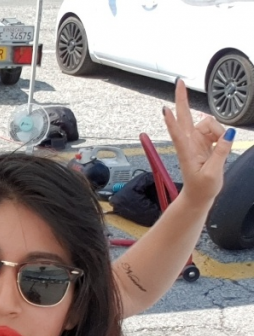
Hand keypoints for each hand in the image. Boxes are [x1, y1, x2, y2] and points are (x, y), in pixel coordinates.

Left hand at [163, 78, 233, 206]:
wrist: (199, 195)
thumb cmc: (202, 188)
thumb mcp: (213, 173)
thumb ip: (221, 153)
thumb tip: (228, 134)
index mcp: (186, 152)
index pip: (177, 134)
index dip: (172, 121)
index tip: (164, 109)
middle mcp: (189, 143)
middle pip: (185, 116)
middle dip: (182, 99)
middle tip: (180, 82)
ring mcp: (195, 141)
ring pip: (209, 124)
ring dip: (218, 131)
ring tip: (219, 149)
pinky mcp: (203, 141)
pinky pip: (216, 130)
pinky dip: (221, 136)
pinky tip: (219, 146)